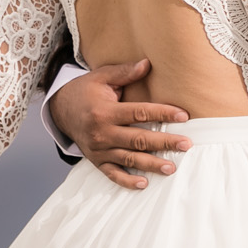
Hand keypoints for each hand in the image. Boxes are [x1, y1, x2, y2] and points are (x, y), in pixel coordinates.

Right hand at [52, 59, 191, 190]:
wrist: (60, 110)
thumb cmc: (86, 91)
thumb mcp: (102, 77)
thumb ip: (125, 72)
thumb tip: (148, 64)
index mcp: (105, 111)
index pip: (139, 113)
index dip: (163, 114)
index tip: (183, 116)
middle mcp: (101, 133)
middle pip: (138, 139)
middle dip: (164, 143)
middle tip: (186, 144)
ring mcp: (99, 150)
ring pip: (129, 159)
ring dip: (151, 165)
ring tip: (172, 167)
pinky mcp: (96, 161)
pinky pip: (113, 174)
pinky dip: (127, 181)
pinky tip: (144, 184)